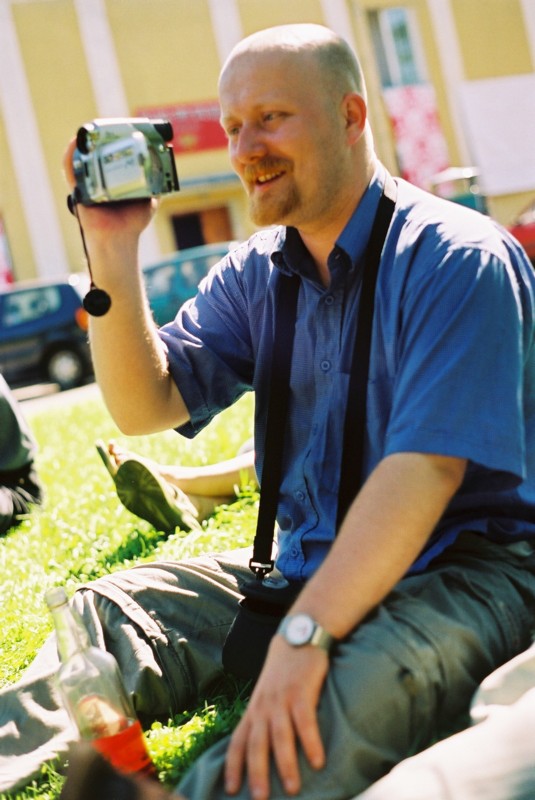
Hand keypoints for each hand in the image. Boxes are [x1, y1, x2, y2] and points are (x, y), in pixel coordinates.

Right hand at [62, 138, 155, 237]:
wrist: (120, 240)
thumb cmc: (132, 222)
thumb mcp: (149, 199)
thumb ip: (155, 185)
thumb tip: (165, 168)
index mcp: (112, 180)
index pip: (109, 155)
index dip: (112, 140)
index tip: (119, 128)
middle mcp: (98, 180)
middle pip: (95, 154)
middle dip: (99, 139)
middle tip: (107, 127)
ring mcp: (86, 184)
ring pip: (81, 159)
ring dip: (83, 144)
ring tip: (90, 131)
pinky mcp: (78, 191)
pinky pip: (70, 170)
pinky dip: (70, 155)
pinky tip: (75, 143)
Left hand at [225, 637, 328, 799]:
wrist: (298, 635)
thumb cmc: (284, 670)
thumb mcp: (267, 693)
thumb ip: (264, 717)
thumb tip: (262, 748)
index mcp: (254, 709)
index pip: (237, 741)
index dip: (233, 766)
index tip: (231, 790)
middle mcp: (264, 706)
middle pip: (256, 744)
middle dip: (257, 773)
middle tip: (260, 799)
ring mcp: (282, 699)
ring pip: (280, 736)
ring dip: (285, 764)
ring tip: (293, 789)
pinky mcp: (302, 691)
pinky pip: (305, 722)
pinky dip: (310, 742)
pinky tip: (318, 761)